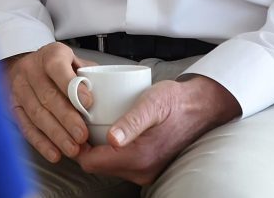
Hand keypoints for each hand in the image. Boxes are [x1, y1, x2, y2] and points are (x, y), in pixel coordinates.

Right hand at [0, 42, 89, 162]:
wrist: (26, 67)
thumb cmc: (58, 67)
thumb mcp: (74, 61)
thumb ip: (88, 76)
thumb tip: (107, 97)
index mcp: (50, 55)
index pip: (58, 69)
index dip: (72, 87)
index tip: (88, 104)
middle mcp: (31, 70)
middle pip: (48, 96)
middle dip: (67, 119)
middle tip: (82, 135)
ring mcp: (19, 89)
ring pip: (37, 114)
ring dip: (56, 135)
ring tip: (73, 149)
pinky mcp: (13, 107)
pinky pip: (26, 127)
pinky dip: (41, 143)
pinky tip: (54, 153)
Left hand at [77, 77, 240, 185]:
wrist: (200, 108)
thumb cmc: (175, 102)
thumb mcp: (152, 104)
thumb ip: (132, 123)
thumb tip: (111, 140)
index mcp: (139, 158)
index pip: (91, 163)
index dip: (76, 145)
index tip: (73, 126)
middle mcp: (141, 171)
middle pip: (98, 165)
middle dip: (86, 146)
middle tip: (81, 121)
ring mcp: (146, 172)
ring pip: (108, 165)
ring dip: (98, 149)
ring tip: (94, 124)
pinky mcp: (149, 167)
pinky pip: (121, 164)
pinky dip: (111, 151)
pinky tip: (111, 132)